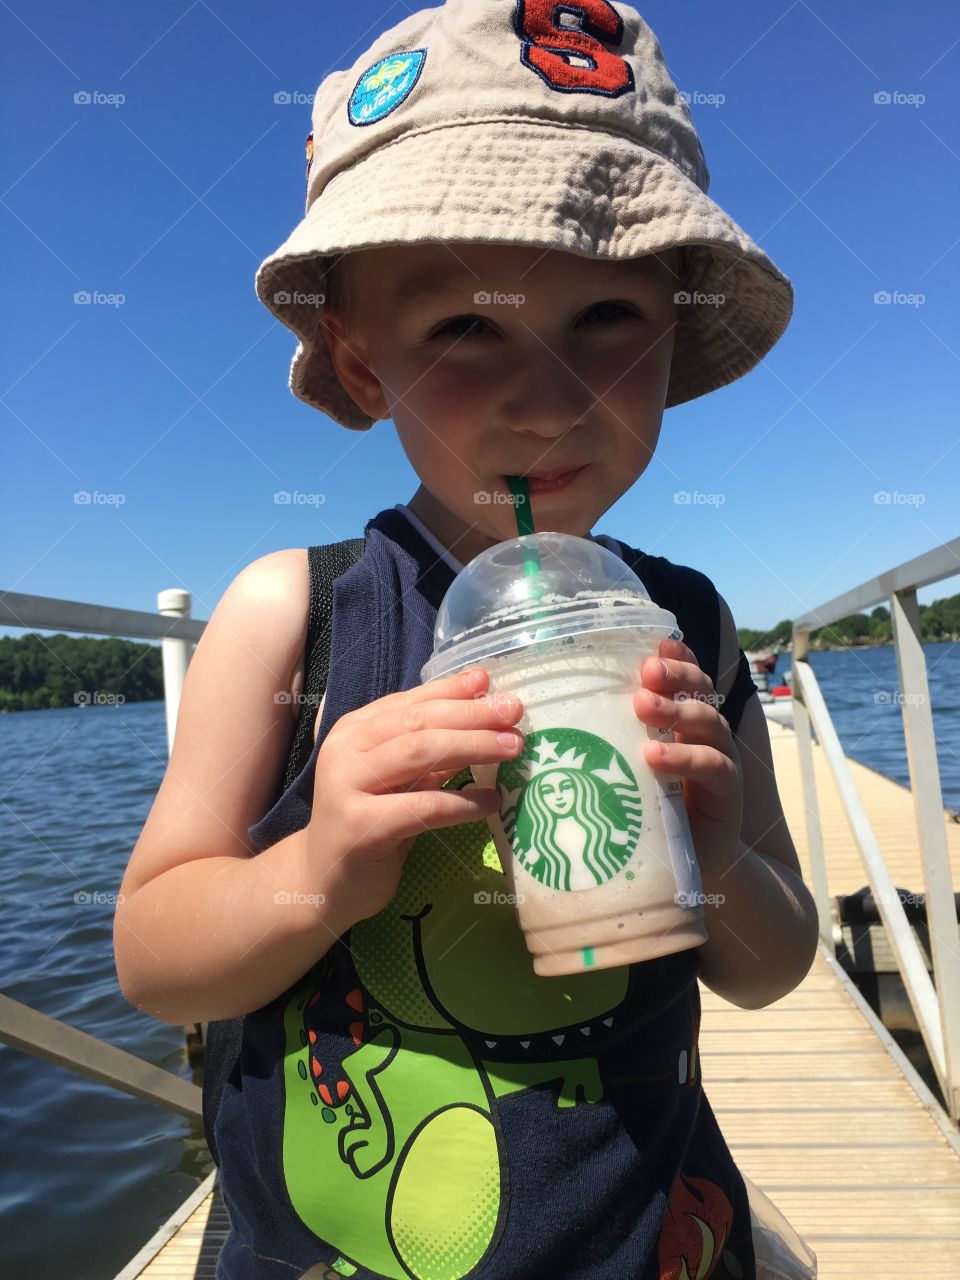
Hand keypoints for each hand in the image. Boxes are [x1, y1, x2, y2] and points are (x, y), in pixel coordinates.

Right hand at [302, 667, 523, 927]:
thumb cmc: (368, 822)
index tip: (492, 682)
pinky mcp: (361, 827)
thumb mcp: (399, 778)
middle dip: (471, 714)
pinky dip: (463, 803)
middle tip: (514, 712)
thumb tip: (485, 715)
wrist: (322, 882)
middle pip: (418, 722)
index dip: (452, 690)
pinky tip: (492, 802)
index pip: (410, 701)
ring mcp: (348, 787)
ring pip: (419, 753)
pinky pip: (424, 808)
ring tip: (512, 748)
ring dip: (472, 746)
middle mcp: (346, 750)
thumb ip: (430, 747)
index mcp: (354, 730)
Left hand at [632, 637, 741, 877]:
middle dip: (675, 674)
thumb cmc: (650, 810)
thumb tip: (552, 712)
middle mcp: (706, 734)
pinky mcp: (727, 793)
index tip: (656, 644)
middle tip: (646, 671)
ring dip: (675, 710)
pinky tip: (654, 755)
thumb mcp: (626, 768)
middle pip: (700, 690)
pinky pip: (712, 766)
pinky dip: (683, 757)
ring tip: (642, 706)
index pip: (686, 677)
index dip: (677, 657)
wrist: (691, 865)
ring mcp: (721, 760)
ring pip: (707, 722)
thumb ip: (608, 739)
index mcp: (683, 721)